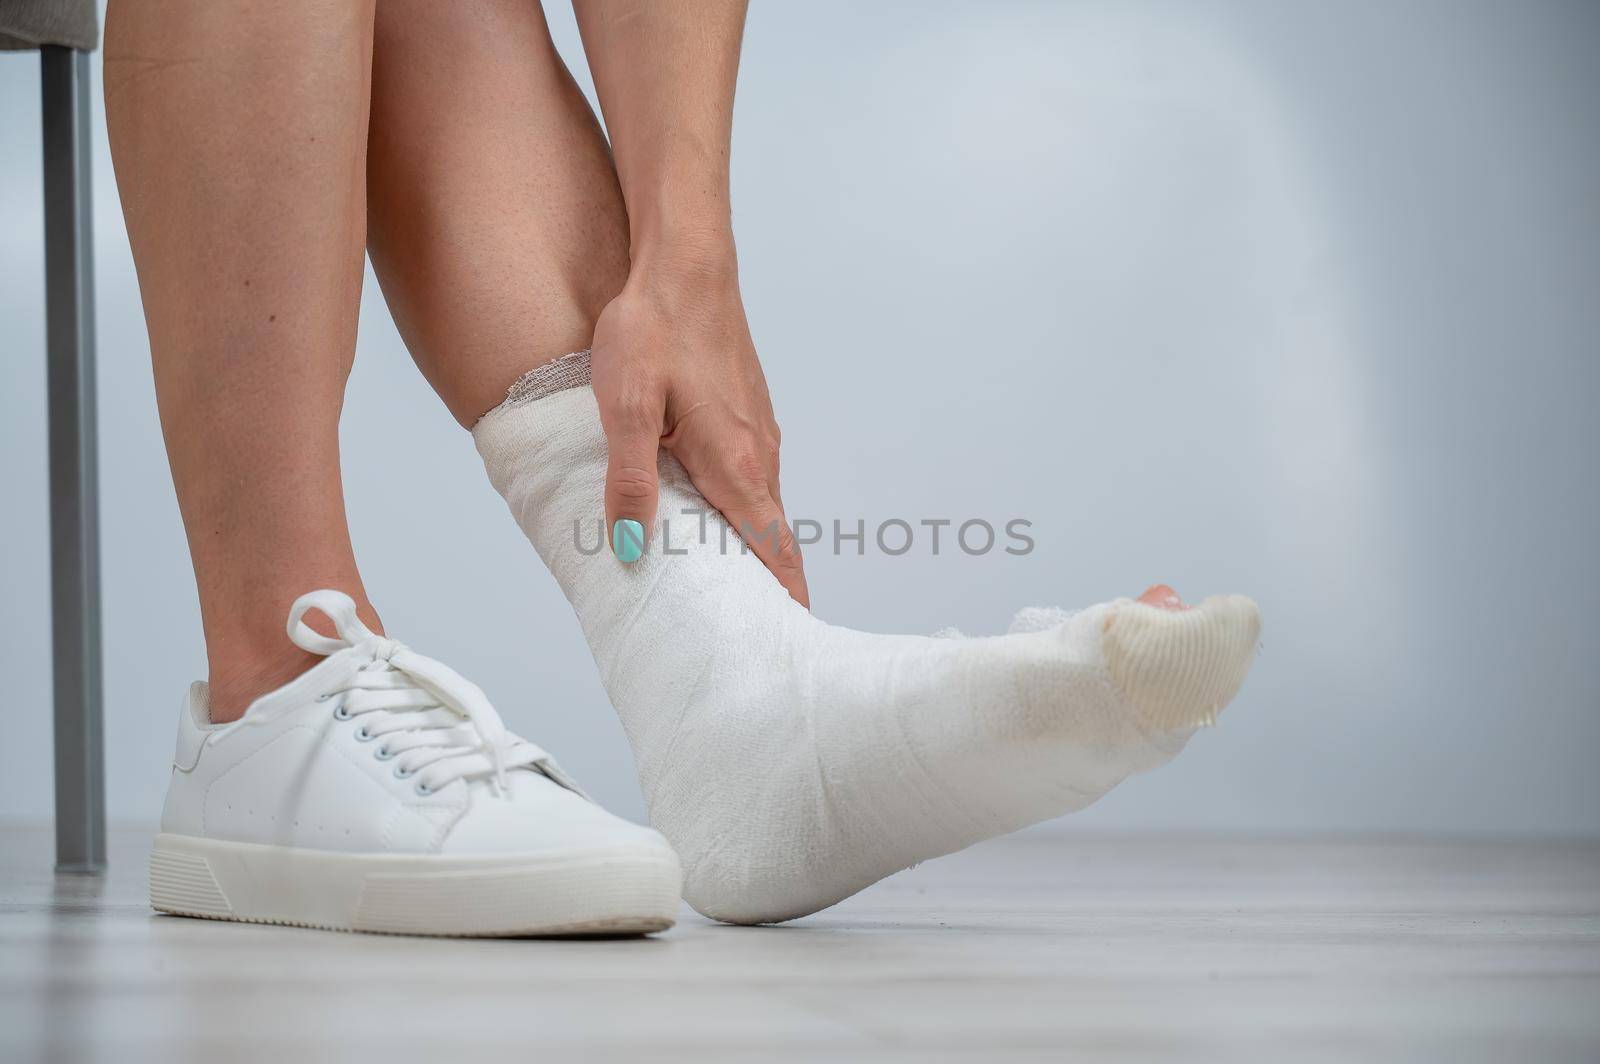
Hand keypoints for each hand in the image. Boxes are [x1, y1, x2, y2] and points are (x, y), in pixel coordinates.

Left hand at [589, 252, 809, 606]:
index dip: (786, 601)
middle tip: (745, 634)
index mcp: (737, 464)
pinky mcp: (747, 414)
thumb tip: (628, 548)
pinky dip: (740, 512)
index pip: (775, 551)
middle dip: (766, 588)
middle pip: (773, 538)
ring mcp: (758, 433)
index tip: (789, 643)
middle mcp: (760, 454)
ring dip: (750, 550)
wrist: (686, 262)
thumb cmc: (655, 328)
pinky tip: (707, 519)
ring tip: (723, 592)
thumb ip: (629, 480)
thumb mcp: (626, 406)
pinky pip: (751, 478)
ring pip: (761, 507)